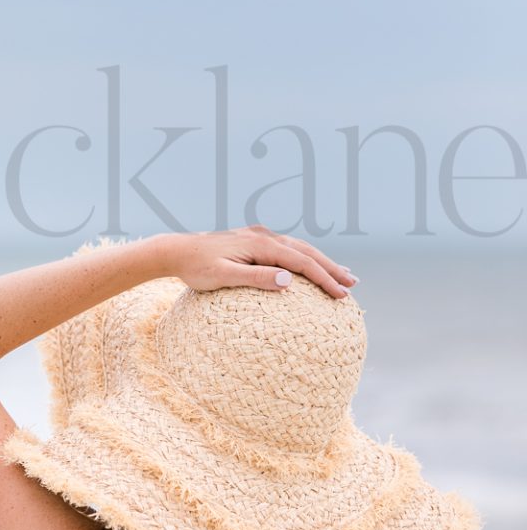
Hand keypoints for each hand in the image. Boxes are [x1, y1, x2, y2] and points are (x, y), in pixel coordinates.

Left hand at [163, 225, 357, 298]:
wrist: (176, 250)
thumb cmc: (196, 268)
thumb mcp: (223, 276)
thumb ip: (255, 277)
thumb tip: (289, 279)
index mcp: (260, 244)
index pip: (301, 261)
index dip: (323, 278)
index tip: (341, 294)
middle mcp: (264, 235)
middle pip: (306, 251)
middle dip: (331, 268)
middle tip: (353, 284)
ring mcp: (259, 236)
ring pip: (299, 248)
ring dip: (321, 261)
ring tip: (342, 275)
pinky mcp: (254, 240)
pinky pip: (287, 248)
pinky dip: (304, 257)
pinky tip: (309, 267)